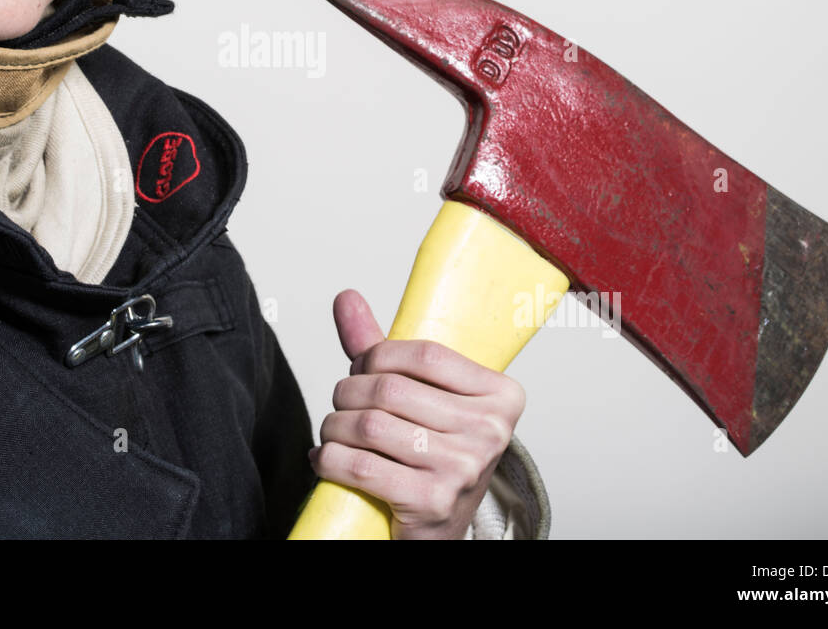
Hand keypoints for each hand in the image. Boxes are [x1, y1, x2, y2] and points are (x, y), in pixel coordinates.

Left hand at [307, 289, 525, 539]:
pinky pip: (359, 465)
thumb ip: (384, 350)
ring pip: (369, 424)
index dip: (376, 355)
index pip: (424, 353)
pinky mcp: (432, 502)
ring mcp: (464, 468)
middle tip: (341, 404)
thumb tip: (345, 298)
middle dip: (348, 392)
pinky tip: (326, 459)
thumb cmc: (430, 453)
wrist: (439, 529)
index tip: (360, 367)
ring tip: (332, 432)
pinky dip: (329, 459)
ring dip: (333, 426)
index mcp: (500, 395)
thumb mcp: (420, 396)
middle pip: (391, 389)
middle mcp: (490, 431)